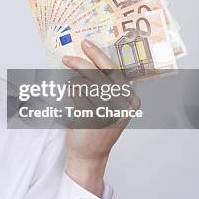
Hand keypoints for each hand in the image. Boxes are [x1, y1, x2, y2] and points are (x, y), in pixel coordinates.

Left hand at [61, 39, 139, 196]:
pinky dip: (71, 91)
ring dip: (74, 80)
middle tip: (68, 57)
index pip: (115, 70)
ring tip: (73, 87)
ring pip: (85, 83)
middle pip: (99, 74)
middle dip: (81, 62)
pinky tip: (72, 95)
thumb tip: (90, 60)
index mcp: (130, 100)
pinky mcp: (92, 117)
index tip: (86, 44)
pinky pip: (77, 94)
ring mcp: (108, 112)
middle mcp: (122, 105)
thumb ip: (107, 87)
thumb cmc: (98, 127)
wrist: (90, 154)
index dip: (99, 55)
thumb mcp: (111, 106)